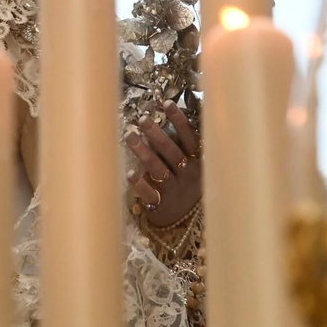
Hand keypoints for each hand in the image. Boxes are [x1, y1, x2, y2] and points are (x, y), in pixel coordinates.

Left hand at [125, 102, 201, 227]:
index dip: (179, 121)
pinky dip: (140, 184)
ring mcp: (174, 190)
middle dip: (157, 135)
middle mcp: (187, 175)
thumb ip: (180, 145)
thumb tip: (165, 115)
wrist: (187, 222)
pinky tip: (130, 173)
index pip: (190, 138)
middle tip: (143, 119)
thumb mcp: (191, 165)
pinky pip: (150, 193)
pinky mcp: (161, 204)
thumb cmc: (186, 184)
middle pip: (171, 152)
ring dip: (143, 152)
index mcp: (197, 162)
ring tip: (129, 136)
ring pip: (158, 169)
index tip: (167, 103)